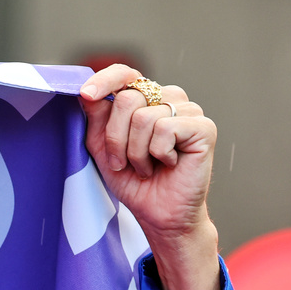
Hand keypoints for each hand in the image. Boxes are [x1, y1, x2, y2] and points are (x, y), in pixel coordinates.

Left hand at [81, 65, 220, 289]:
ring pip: (143, 117)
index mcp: (144, 99)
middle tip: (125, 162)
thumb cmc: (134, 182)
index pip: (125, 73)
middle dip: (116, 139)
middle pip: (126, 99)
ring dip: (136, 152)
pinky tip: (169, 164)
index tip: (86, 94)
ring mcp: (188, 110)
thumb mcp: (104, 150)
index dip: (105, 80)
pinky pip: (165, 129)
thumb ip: (96, 120)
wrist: (160, 215)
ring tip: (147, 166)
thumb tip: (86, 91)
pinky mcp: (204, 127)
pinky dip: (158, 154)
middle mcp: (167, 98)